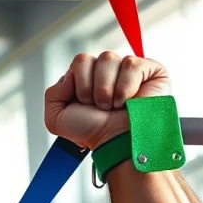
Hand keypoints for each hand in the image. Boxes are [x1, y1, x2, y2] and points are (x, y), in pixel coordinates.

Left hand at [44, 51, 170, 150]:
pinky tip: (129, 101)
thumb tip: (69, 75)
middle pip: (88, 59)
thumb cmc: (92, 132)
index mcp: (87, 76)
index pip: (79, 62)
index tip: (86, 104)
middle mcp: (107, 70)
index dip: (79, 85)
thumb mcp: (57, 119)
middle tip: (100, 107)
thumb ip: (52, 93)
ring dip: (106, 90)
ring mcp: (128, 68)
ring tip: (114, 106)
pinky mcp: (150, 70)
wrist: (116, 143)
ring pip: (108, 58)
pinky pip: (131, 64)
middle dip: (90, 88)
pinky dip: (126, 87)